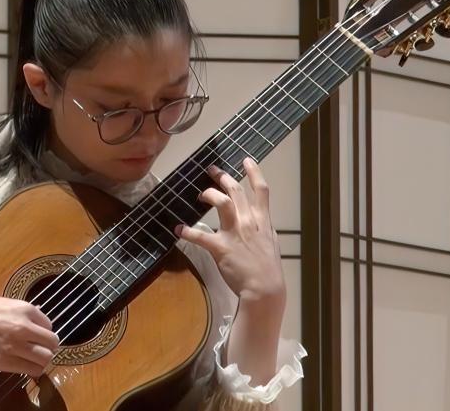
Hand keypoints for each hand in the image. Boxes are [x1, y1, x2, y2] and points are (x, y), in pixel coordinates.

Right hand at [0, 294, 59, 376]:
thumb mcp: (5, 303)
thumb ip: (24, 313)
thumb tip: (39, 319)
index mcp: (24, 310)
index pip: (49, 325)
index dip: (44, 332)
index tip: (38, 336)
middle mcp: (23, 327)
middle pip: (52, 343)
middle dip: (48, 347)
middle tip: (40, 348)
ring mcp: (14, 346)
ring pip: (45, 358)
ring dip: (42, 359)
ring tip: (34, 358)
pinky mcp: (5, 362)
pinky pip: (31, 370)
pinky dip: (33, 369)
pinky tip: (25, 365)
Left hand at [175, 157, 285, 310]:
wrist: (264, 288)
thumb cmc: (268, 268)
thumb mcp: (271, 243)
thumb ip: (264, 229)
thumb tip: (259, 221)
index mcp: (262, 221)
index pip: (261, 190)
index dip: (254, 172)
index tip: (246, 160)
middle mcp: (248, 222)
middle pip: (236, 191)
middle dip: (223, 177)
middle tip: (212, 170)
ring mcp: (235, 233)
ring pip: (222, 203)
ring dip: (209, 194)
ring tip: (200, 193)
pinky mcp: (221, 248)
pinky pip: (200, 236)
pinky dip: (188, 232)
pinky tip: (179, 229)